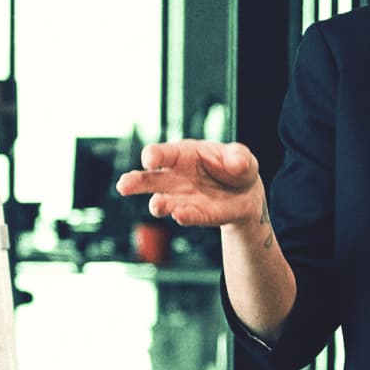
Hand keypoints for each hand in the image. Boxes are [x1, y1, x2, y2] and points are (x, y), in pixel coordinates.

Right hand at [115, 139, 269, 233]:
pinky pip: (187, 216)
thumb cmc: (235, 167)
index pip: (163, 153)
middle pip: (149, 179)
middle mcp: (175, 177)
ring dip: (159, 204)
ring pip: (163, 201)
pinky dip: (184, 216)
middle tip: (124, 185)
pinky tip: (180, 215)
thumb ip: (238, 157)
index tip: (149, 159)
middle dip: (136, 181)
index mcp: (183, 155)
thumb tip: (237, 163)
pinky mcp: (194, 215)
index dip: (154, 155)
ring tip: (156, 205)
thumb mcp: (240, 157)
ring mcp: (182, 198)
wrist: (245, 194)